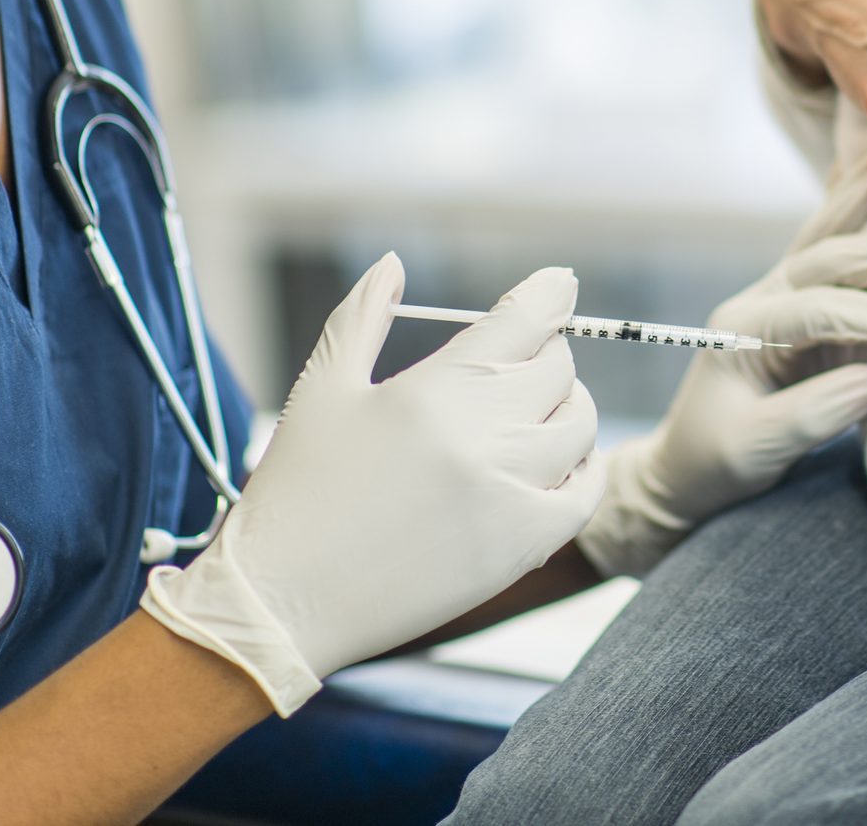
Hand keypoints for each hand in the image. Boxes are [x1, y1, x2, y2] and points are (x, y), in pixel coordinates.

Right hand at [142, 256, 602, 713]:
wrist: (281, 603)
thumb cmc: (295, 491)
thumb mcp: (322, 389)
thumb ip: (364, 316)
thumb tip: (394, 263)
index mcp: (436, 389)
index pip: (524, 320)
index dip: (549, 294)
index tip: (558, 285)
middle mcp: (482, 436)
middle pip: (557, 369)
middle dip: (545, 354)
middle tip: (521, 362)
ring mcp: (509, 493)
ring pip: (579, 426)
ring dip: (567, 407)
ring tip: (536, 411)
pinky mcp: (522, 545)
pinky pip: (585, 492)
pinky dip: (582, 469)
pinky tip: (557, 464)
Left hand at [576, 225, 866, 576]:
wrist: (687, 467)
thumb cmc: (715, 460)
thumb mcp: (755, 448)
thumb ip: (812, 414)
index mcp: (741, 329)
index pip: (815, 310)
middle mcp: (760, 304)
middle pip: (825, 263)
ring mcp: (781, 305)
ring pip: (836, 263)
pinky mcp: (802, 320)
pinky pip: (845, 284)